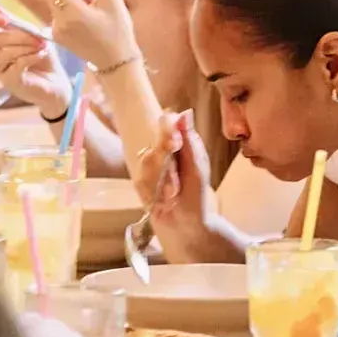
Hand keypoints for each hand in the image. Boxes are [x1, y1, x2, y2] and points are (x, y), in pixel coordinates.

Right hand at [0, 7, 72, 118]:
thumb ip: (10, 21)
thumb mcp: (28, 33)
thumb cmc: (40, 56)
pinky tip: (41, 54)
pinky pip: (16, 64)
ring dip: (27, 47)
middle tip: (38, 38)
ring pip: (4, 53)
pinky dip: (31, 56)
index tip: (4, 19)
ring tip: (41, 47)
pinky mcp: (9, 83)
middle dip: (19, 36)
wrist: (55, 81)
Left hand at [49, 0, 141, 77]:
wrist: (115, 63)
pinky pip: (58, 10)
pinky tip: (88, 14)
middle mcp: (58, 22)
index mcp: (73, 14)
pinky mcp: (55, 34)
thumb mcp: (114, 0)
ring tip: (94, 3)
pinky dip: (70, 4)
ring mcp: (55, 29)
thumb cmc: (119, 32)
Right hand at [137, 109, 217, 262]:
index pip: (165, 125)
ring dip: (162, 182)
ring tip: (172, 195)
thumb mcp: (196, 166)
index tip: (173, 144)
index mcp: (180, 144)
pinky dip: (153, 193)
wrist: (186, 225)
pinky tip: (162, 201)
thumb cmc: (196, 194)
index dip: (166, 133)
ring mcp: (150, 168)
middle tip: (174, 183)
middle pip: (154, 145)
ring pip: (146, 163)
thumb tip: (185, 112)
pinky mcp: (141, 183)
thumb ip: (188, 140)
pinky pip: (141, 181)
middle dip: (165, 164)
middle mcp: (163, 152)